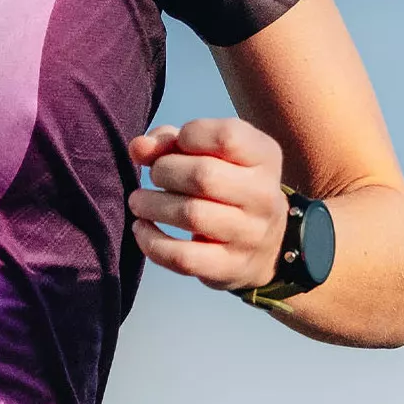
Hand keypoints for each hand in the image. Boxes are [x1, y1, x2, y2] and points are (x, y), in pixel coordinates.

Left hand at [126, 118, 289, 292]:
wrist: (264, 245)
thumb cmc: (225, 185)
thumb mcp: (209, 153)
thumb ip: (169, 141)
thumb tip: (138, 148)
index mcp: (264, 157)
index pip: (227, 137)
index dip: (190, 135)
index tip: (178, 144)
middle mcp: (265, 195)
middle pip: (203, 176)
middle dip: (164, 171)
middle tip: (155, 175)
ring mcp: (251, 235)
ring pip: (192, 215)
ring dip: (152, 205)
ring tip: (139, 201)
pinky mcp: (231, 267)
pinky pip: (184, 258)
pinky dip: (152, 242)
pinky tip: (142, 228)